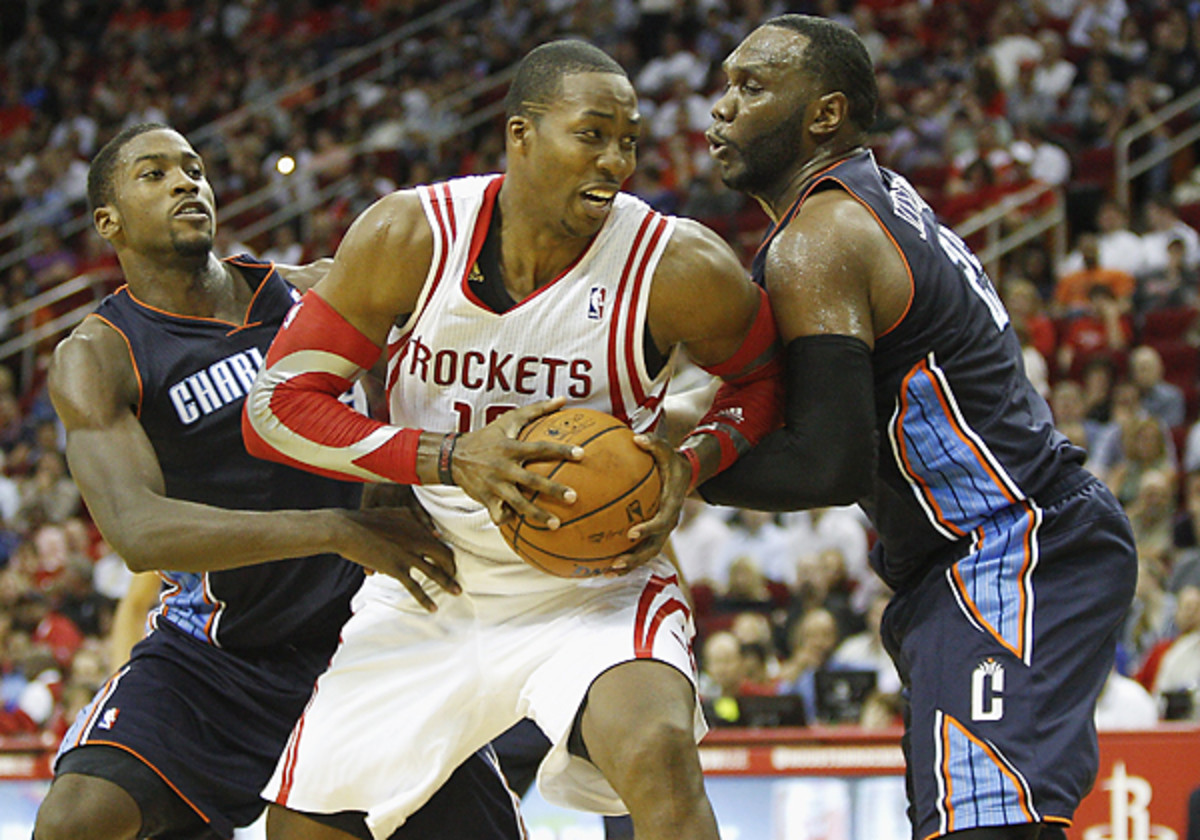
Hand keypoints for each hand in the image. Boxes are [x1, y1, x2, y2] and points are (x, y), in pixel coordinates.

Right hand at [332, 506, 459, 611]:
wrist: (346, 529)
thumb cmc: (365, 520)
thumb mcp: (392, 512)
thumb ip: (408, 517)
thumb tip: (422, 525)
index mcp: (416, 526)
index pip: (439, 541)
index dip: (447, 552)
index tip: (450, 562)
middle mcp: (416, 539)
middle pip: (444, 556)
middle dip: (452, 568)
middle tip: (456, 578)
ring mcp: (408, 555)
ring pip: (435, 572)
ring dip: (448, 583)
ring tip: (457, 592)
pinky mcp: (396, 568)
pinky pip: (415, 587)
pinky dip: (425, 599)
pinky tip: (432, 607)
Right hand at [451, 397, 580, 526]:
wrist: (453, 456)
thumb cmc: (488, 436)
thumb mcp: (509, 420)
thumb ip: (537, 410)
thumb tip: (563, 400)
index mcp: (511, 448)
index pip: (539, 448)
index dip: (560, 450)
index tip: (581, 454)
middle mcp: (503, 467)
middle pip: (532, 481)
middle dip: (553, 490)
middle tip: (574, 497)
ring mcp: (494, 485)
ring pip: (518, 503)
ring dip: (537, 515)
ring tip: (556, 524)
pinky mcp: (485, 499)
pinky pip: (500, 514)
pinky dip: (511, 520)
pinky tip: (523, 526)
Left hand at [606, 433, 690, 575]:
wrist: (684, 475)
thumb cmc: (671, 461)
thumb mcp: (667, 450)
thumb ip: (654, 444)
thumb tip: (636, 438)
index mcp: (672, 505)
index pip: (662, 521)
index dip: (648, 529)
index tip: (631, 533)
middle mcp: (668, 522)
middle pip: (653, 547)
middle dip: (635, 558)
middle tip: (615, 563)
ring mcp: (662, 531)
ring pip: (647, 554)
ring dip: (629, 565)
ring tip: (606, 572)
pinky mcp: (654, 533)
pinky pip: (640, 549)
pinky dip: (625, 558)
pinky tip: (603, 564)